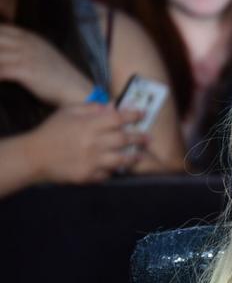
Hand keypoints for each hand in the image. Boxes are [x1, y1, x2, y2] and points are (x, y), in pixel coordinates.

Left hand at [0, 23, 92, 105]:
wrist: (77, 90)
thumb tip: (6, 52)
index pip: (1, 30)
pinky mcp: (28, 70)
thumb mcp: (42, 56)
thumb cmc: (59, 78)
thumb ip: (25, 49)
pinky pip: (2, 70)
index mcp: (30, 37)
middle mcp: (27, 43)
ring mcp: (27, 55)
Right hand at [25, 104, 148, 184]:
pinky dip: (113, 170)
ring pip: (121, 159)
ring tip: (140, 155)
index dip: (132, 115)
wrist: (33, 156)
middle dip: (139, 138)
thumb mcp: (68, 112)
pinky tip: (118, 167)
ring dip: (133, 157)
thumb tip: (112, 106)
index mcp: (87, 125)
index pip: (117, 118)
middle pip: (124, 139)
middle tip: (148, 138)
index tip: (142, 114)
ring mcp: (91, 161)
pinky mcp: (88, 176)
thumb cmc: (51, 131)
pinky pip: (108, 174)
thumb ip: (91, 108)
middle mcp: (92, 143)